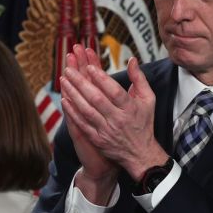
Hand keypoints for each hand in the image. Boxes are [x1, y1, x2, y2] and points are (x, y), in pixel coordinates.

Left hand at [61, 46, 166, 182]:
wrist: (140, 153)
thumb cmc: (143, 122)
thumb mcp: (148, 99)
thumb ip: (139, 78)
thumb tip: (132, 59)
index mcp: (130, 108)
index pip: (114, 91)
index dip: (101, 79)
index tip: (89, 66)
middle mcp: (118, 119)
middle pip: (97, 99)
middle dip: (81, 83)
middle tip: (69, 69)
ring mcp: (106, 130)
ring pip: (87, 110)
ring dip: (73, 95)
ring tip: (64, 81)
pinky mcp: (97, 140)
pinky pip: (82, 124)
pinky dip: (73, 112)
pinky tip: (65, 101)